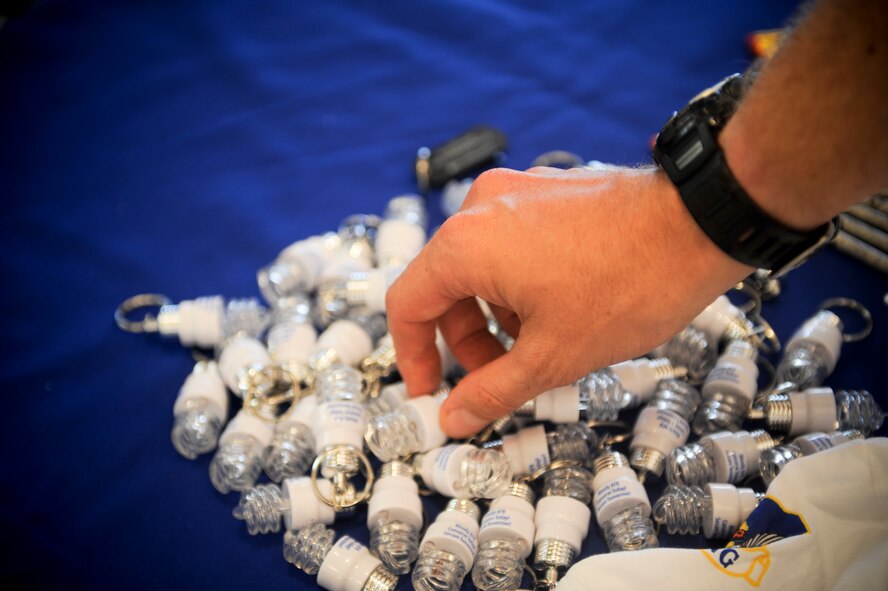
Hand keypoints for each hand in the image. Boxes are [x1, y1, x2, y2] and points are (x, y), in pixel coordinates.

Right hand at [386, 165, 749, 437]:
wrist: (702, 224)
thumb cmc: (627, 287)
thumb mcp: (552, 356)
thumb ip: (491, 391)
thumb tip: (451, 419)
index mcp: (466, 244)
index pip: (407, 304)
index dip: (413, 356)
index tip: (432, 392)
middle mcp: (481, 208)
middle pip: (445, 286)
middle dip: (466, 341)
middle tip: (501, 379)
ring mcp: (516, 191)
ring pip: (480, 266)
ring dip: (496, 315)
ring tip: (543, 345)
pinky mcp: (547, 189)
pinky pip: (511, 243)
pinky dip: (519, 284)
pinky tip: (561, 309)